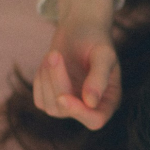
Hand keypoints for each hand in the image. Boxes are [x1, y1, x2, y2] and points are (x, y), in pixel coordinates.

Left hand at [33, 0, 120, 129]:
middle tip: (55, 54)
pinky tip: (50, 64)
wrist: (80, 29)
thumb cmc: (96, 40)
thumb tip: (90, 102)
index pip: (96, 120)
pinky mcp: (52, 99)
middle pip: (67, 110)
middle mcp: (90, 107)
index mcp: (109, 100)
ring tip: (54, 54)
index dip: (79, 113)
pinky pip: (40, 99)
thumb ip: (99, 78)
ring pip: (50, 106)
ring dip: (47, 78)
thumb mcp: (103, 55)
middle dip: (57, 84)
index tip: (64, 97)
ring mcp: (70, 104)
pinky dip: (40, 79)